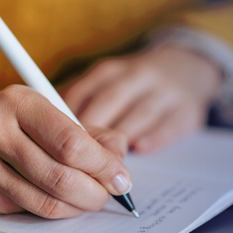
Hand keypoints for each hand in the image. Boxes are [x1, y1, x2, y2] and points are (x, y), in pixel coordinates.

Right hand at [0, 85, 130, 218]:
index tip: (120, 176)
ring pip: (45, 201)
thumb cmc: (3, 120)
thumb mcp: (43, 111)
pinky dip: (51, 210)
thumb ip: (86, 131)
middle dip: (95, 192)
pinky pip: (25, 212)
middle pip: (61, 177)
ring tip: (87, 199)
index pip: (72, 142)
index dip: (103, 165)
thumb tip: (118, 155)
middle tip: (107, 193)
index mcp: (19, 102)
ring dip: (76, 206)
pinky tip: (56, 199)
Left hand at [63, 46, 221, 152]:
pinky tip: (140, 149)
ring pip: (138, 114)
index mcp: (109, 71)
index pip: (81, 94)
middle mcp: (137, 76)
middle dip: (91, 133)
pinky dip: (153, 138)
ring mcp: (164, 92)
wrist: (187, 68)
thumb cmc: (134, 86)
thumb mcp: (107, 84)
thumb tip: (45, 132)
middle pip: (108, 103)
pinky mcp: (187, 110)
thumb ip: (80, 104)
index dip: (66, 120)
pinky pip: (168, 125)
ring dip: (120, 140)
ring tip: (104, 165)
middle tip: (76, 161)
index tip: (53, 144)